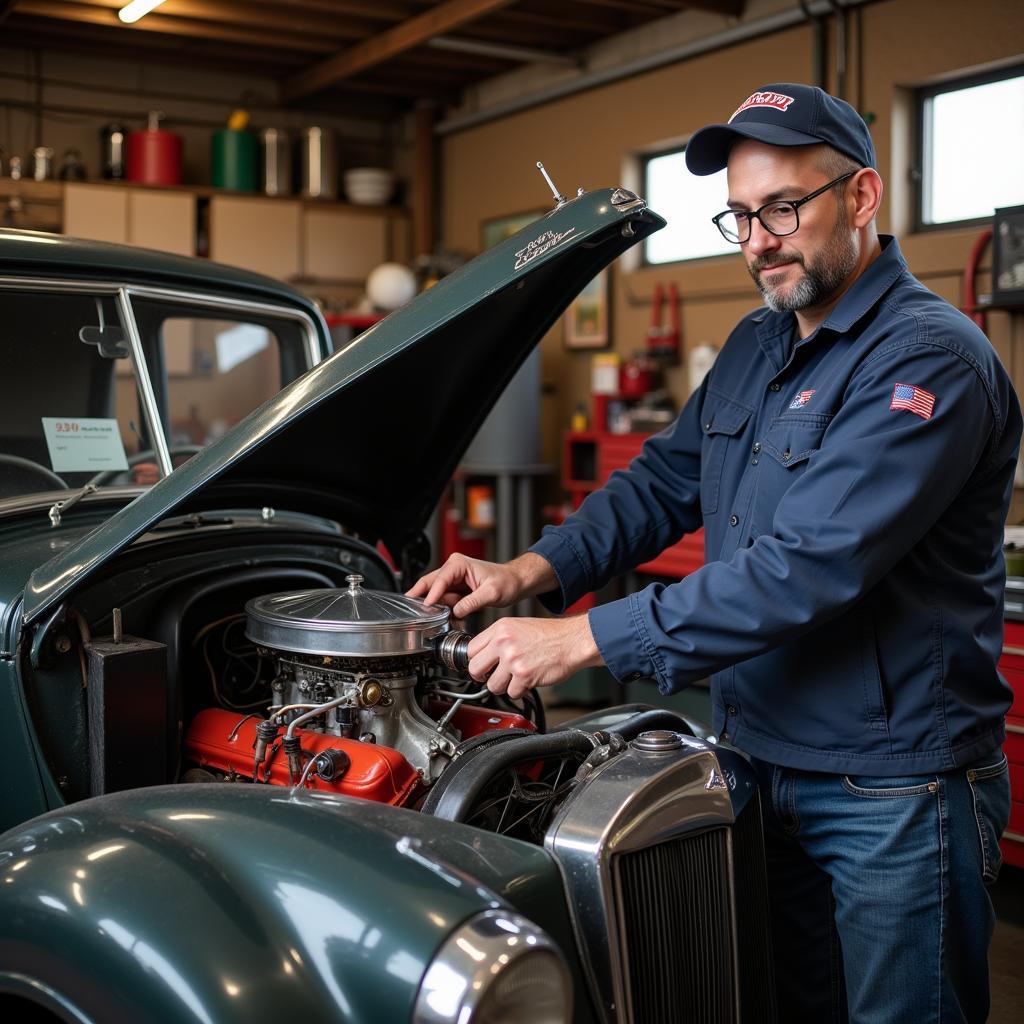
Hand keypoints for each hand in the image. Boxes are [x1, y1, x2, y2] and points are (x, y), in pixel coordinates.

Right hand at [407, 552, 555, 618]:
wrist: (515, 582)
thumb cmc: (507, 581)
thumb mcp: (491, 592)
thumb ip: (472, 602)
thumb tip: (456, 611)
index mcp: (459, 564)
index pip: (440, 580)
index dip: (431, 595)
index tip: (425, 607)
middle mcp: (453, 569)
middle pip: (430, 584)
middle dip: (421, 598)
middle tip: (411, 613)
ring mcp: (453, 580)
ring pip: (435, 594)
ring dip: (435, 607)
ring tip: (436, 620)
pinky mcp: (456, 590)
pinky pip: (444, 601)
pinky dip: (444, 611)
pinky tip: (449, 619)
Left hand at [467, 615, 602, 699]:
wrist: (572, 640)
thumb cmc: (549, 634)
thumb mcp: (518, 626)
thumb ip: (498, 638)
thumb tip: (483, 654)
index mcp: (500, 629)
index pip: (471, 649)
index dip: (476, 660)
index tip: (482, 665)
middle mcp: (503, 642)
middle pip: (475, 668)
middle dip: (483, 676)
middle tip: (492, 676)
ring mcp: (513, 659)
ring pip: (492, 685)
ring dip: (503, 686)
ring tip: (514, 678)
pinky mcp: (524, 675)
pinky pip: (511, 693)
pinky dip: (519, 690)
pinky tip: (527, 680)